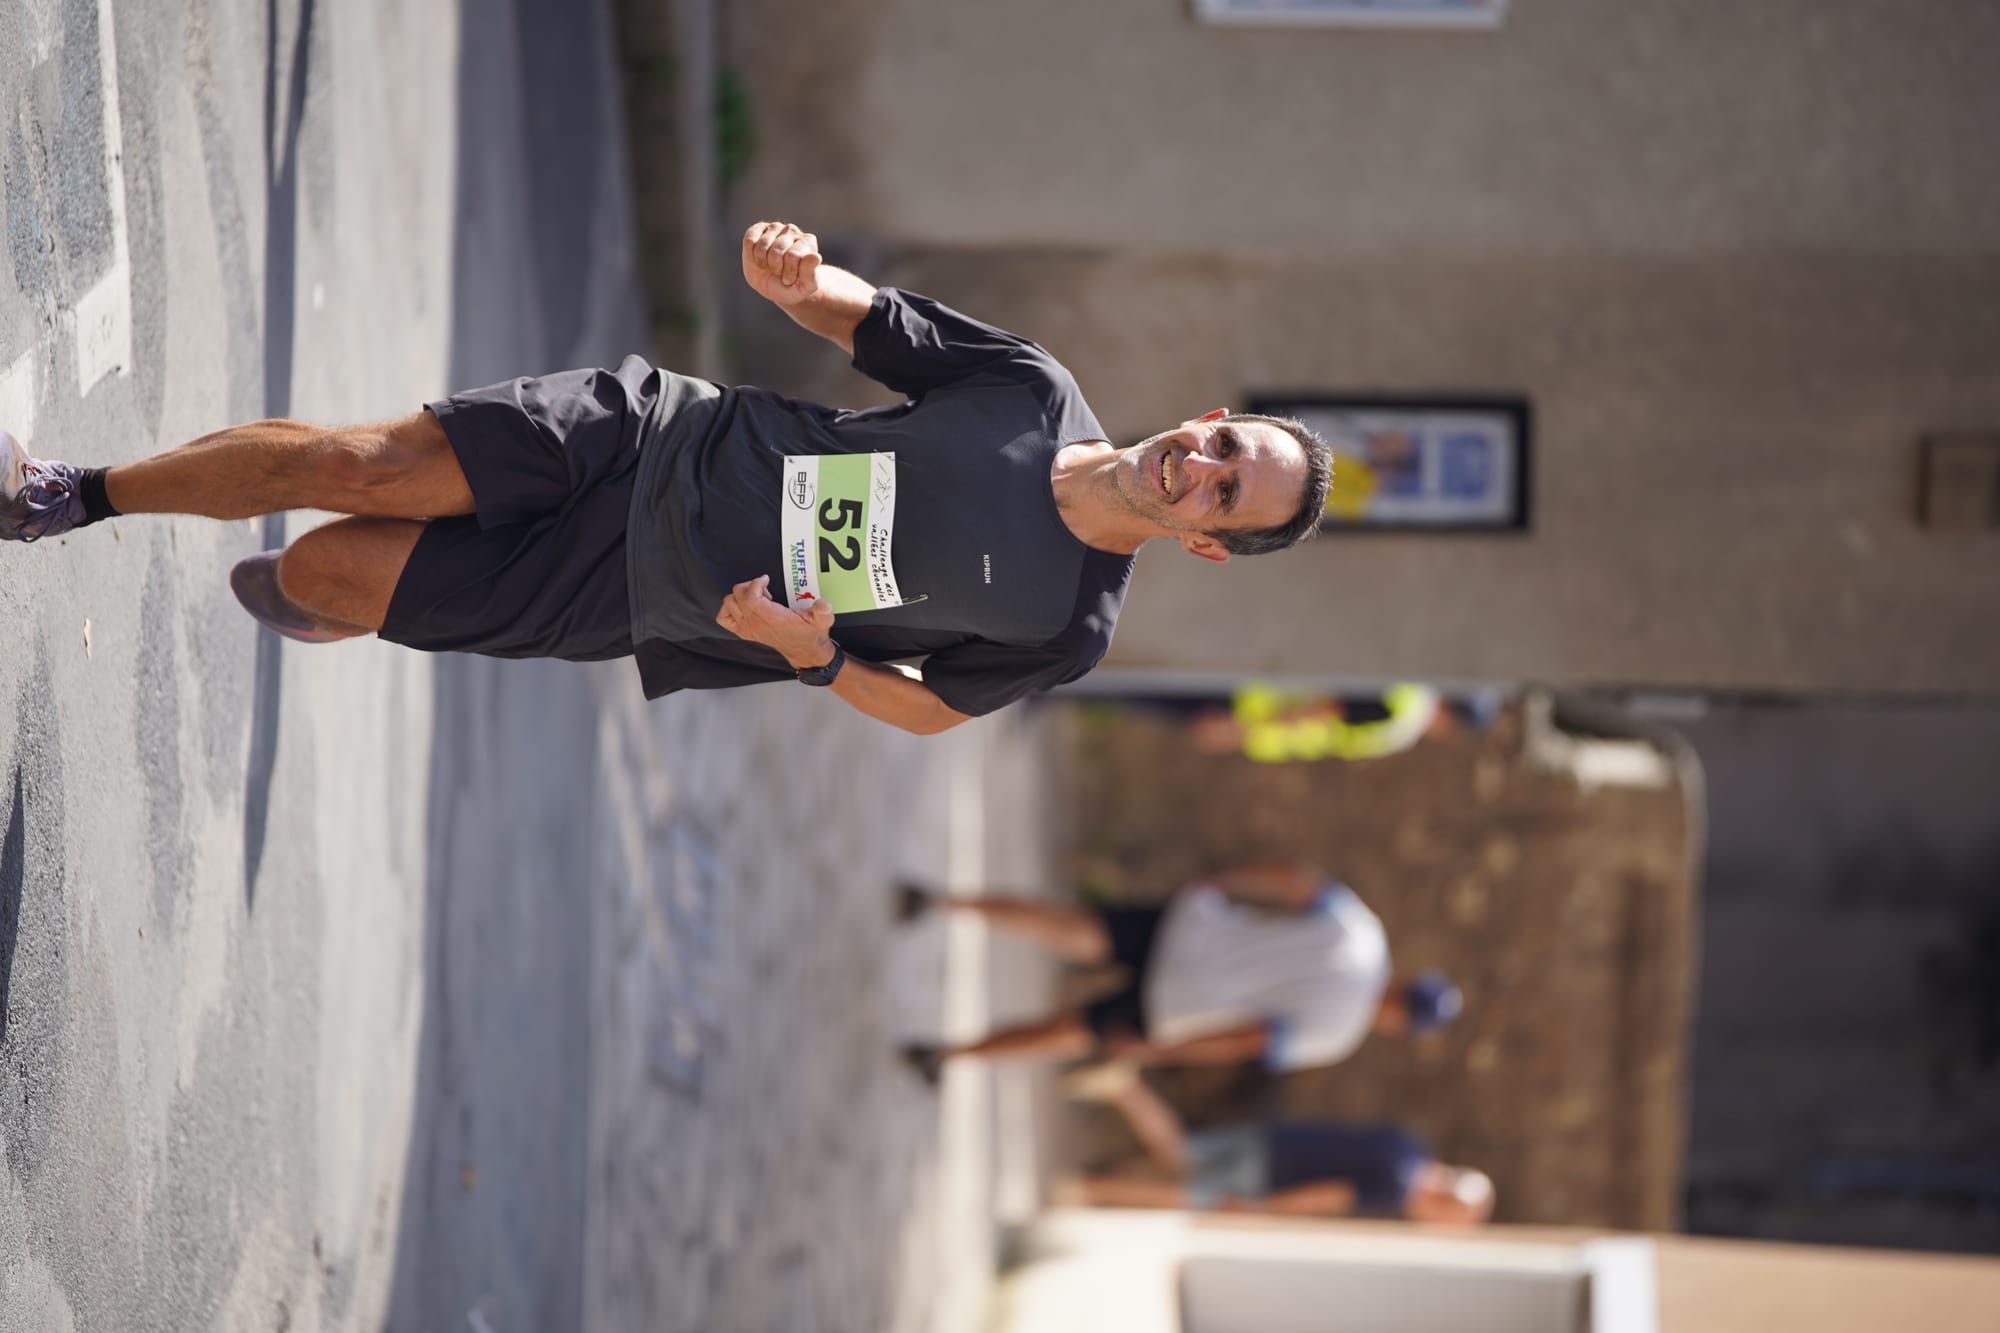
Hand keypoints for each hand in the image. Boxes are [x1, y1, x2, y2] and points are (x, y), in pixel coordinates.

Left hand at [714, 575, 837, 668]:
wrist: (805, 651)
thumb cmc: (810, 634)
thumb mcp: (822, 620)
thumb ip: (823, 611)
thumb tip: (823, 604)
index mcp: (771, 619)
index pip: (749, 597)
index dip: (755, 583)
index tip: (767, 580)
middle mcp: (755, 624)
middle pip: (736, 596)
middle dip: (749, 586)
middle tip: (765, 589)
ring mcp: (747, 628)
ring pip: (729, 603)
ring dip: (740, 595)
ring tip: (757, 597)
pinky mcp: (744, 631)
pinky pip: (723, 618)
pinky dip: (729, 608)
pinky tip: (744, 606)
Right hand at [741, 221, 821, 307]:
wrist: (776, 286)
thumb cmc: (794, 286)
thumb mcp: (805, 287)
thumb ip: (810, 273)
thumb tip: (816, 256)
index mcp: (808, 242)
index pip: (792, 257)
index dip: (788, 274)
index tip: (792, 279)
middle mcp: (792, 230)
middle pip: (776, 253)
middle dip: (775, 269)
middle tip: (780, 272)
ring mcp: (775, 227)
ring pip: (761, 248)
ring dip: (763, 263)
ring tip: (770, 265)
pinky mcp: (758, 229)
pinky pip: (749, 241)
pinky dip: (751, 256)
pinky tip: (759, 258)